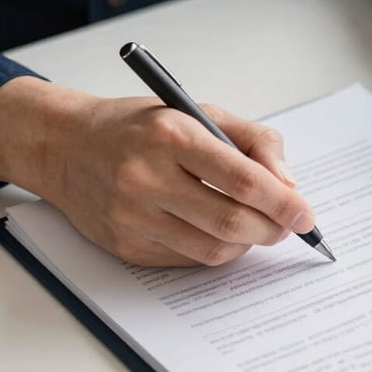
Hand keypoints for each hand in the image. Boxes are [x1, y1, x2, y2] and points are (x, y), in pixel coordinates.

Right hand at [0, 77, 314, 264]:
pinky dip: (214, 250)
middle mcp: (146, 178)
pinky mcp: (125, 246)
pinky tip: (217, 232)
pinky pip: (188, 260)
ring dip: (247, 244)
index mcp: (171, 136)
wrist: (66, 146)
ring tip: (254, 227)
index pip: (244, 180)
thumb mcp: (198, 111)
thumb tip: (289, 186)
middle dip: (271, 230)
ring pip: (213, 250)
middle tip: (285, 226)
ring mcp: (132, 217)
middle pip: (232, 222)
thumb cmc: (140, 127)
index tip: (305, 215)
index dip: (284, 203)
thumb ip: (253, 142)